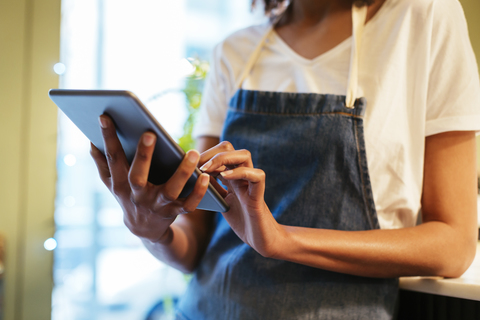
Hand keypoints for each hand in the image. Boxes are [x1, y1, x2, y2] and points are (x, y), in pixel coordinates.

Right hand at [90, 115, 210, 243]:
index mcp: (121, 183)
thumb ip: (102, 163)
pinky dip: (198, 192)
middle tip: (149, 133)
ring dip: (182, 172)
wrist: (143, 228)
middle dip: (143, 156)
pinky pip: (189, 204)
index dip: (108, 138)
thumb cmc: (128, 196)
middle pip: (138, 176)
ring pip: (170, 190)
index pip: (113, 158)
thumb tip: (91, 140)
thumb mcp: (112, 182)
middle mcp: (137, 194)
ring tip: (192, 152)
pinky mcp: (174, 212)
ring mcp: (157, 204)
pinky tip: (205, 176)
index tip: (105, 116)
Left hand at [199, 141, 283, 257]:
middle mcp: (243, 176)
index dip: (205, 154)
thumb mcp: (221, 202)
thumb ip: (212, 189)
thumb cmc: (242, 221)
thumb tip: (191, 179)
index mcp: (233, 176)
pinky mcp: (258, 197)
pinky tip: (225, 177)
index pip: (221, 152)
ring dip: (223, 159)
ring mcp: (251, 184)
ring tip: (207, 169)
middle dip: (212, 153)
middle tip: (198, 166)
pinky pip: (257, 176)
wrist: (261, 239)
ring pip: (244, 155)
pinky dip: (240, 172)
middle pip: (231, 148)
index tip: (190, 164)